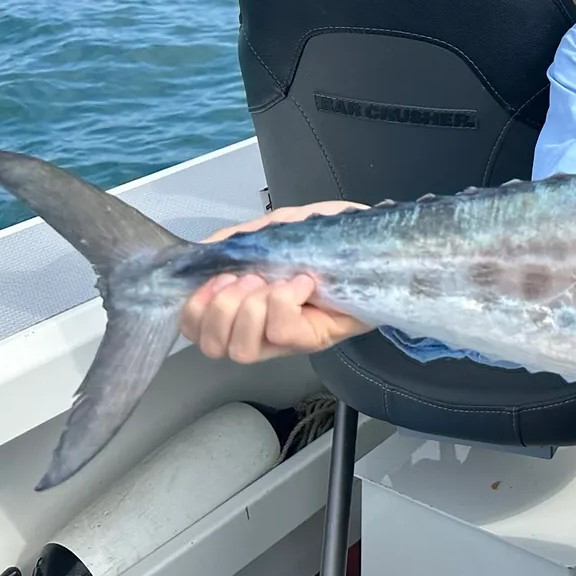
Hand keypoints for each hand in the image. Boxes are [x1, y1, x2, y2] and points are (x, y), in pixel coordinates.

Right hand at [180, 201, 373, 362]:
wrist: (381, 245)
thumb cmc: (333, 238)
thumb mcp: (282, 227)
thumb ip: (244, 237)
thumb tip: (208, 247)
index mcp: (245, 304)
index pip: (196, 330)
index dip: (194, 309)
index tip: (214, 278)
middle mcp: (261, 329)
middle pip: (213, 346)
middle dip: (220, 309)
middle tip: (246, 279)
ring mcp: (288, 339)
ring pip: (243, 349)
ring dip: (248, 310)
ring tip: (270, 282)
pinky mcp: (315, 338)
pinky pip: (282, 332)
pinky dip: (284, 301)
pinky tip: (302, 282)